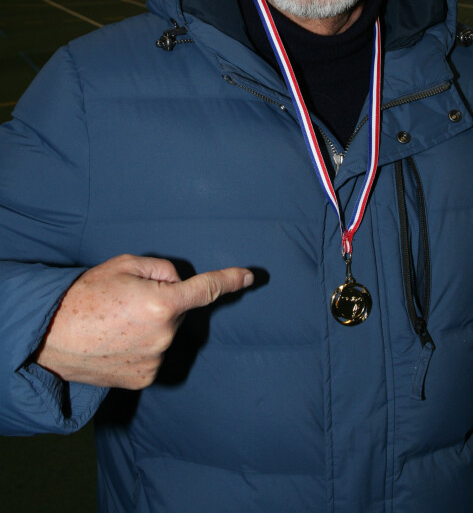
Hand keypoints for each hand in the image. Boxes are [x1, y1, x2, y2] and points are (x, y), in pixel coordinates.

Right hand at [34, 254, 252, 388]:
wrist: (50, 335)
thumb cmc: (86, 295)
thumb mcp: (124, 265)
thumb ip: (161, 269)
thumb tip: (177, 283)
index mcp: (164, 303)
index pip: (206, 289)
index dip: (231, 280)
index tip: (249, 277)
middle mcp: (165, 336)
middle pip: (178, 311)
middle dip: (163, 302)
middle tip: (127, 302)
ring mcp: (155, 361)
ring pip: (166, 333)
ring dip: (152, 326)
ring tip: (116, 323)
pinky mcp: (144, 379)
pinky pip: (154, 354)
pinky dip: (142, 345)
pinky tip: (116, 342)